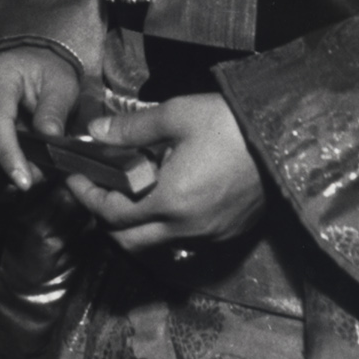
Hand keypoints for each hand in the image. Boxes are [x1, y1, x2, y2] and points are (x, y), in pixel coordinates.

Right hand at [0, 45, 82, 192]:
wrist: (26, 63)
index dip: (8, 155)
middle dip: (6, 172)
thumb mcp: (61, 85)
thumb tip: (50, 139)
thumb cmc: (45, 73)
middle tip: (35, 180)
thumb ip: (54, 111)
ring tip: (24, 173)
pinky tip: (6, 171)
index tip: (24, 182)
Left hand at [66, 94, 266, 253]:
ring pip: (155, 244)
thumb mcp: (177, 114)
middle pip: (128, 240)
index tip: (74, 176)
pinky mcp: (226, 235)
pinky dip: (163, 226)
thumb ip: (132, 128)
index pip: (111, 213)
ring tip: (127, 192)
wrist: (284, 139)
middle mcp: (185, 228)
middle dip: (104, 218)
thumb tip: (95, 133)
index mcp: (168, 200)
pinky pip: (183, 241)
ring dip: (134, 226)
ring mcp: (208, 236)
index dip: (87, 196)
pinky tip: (164, 198)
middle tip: (96, 187)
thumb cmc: (229, 123)